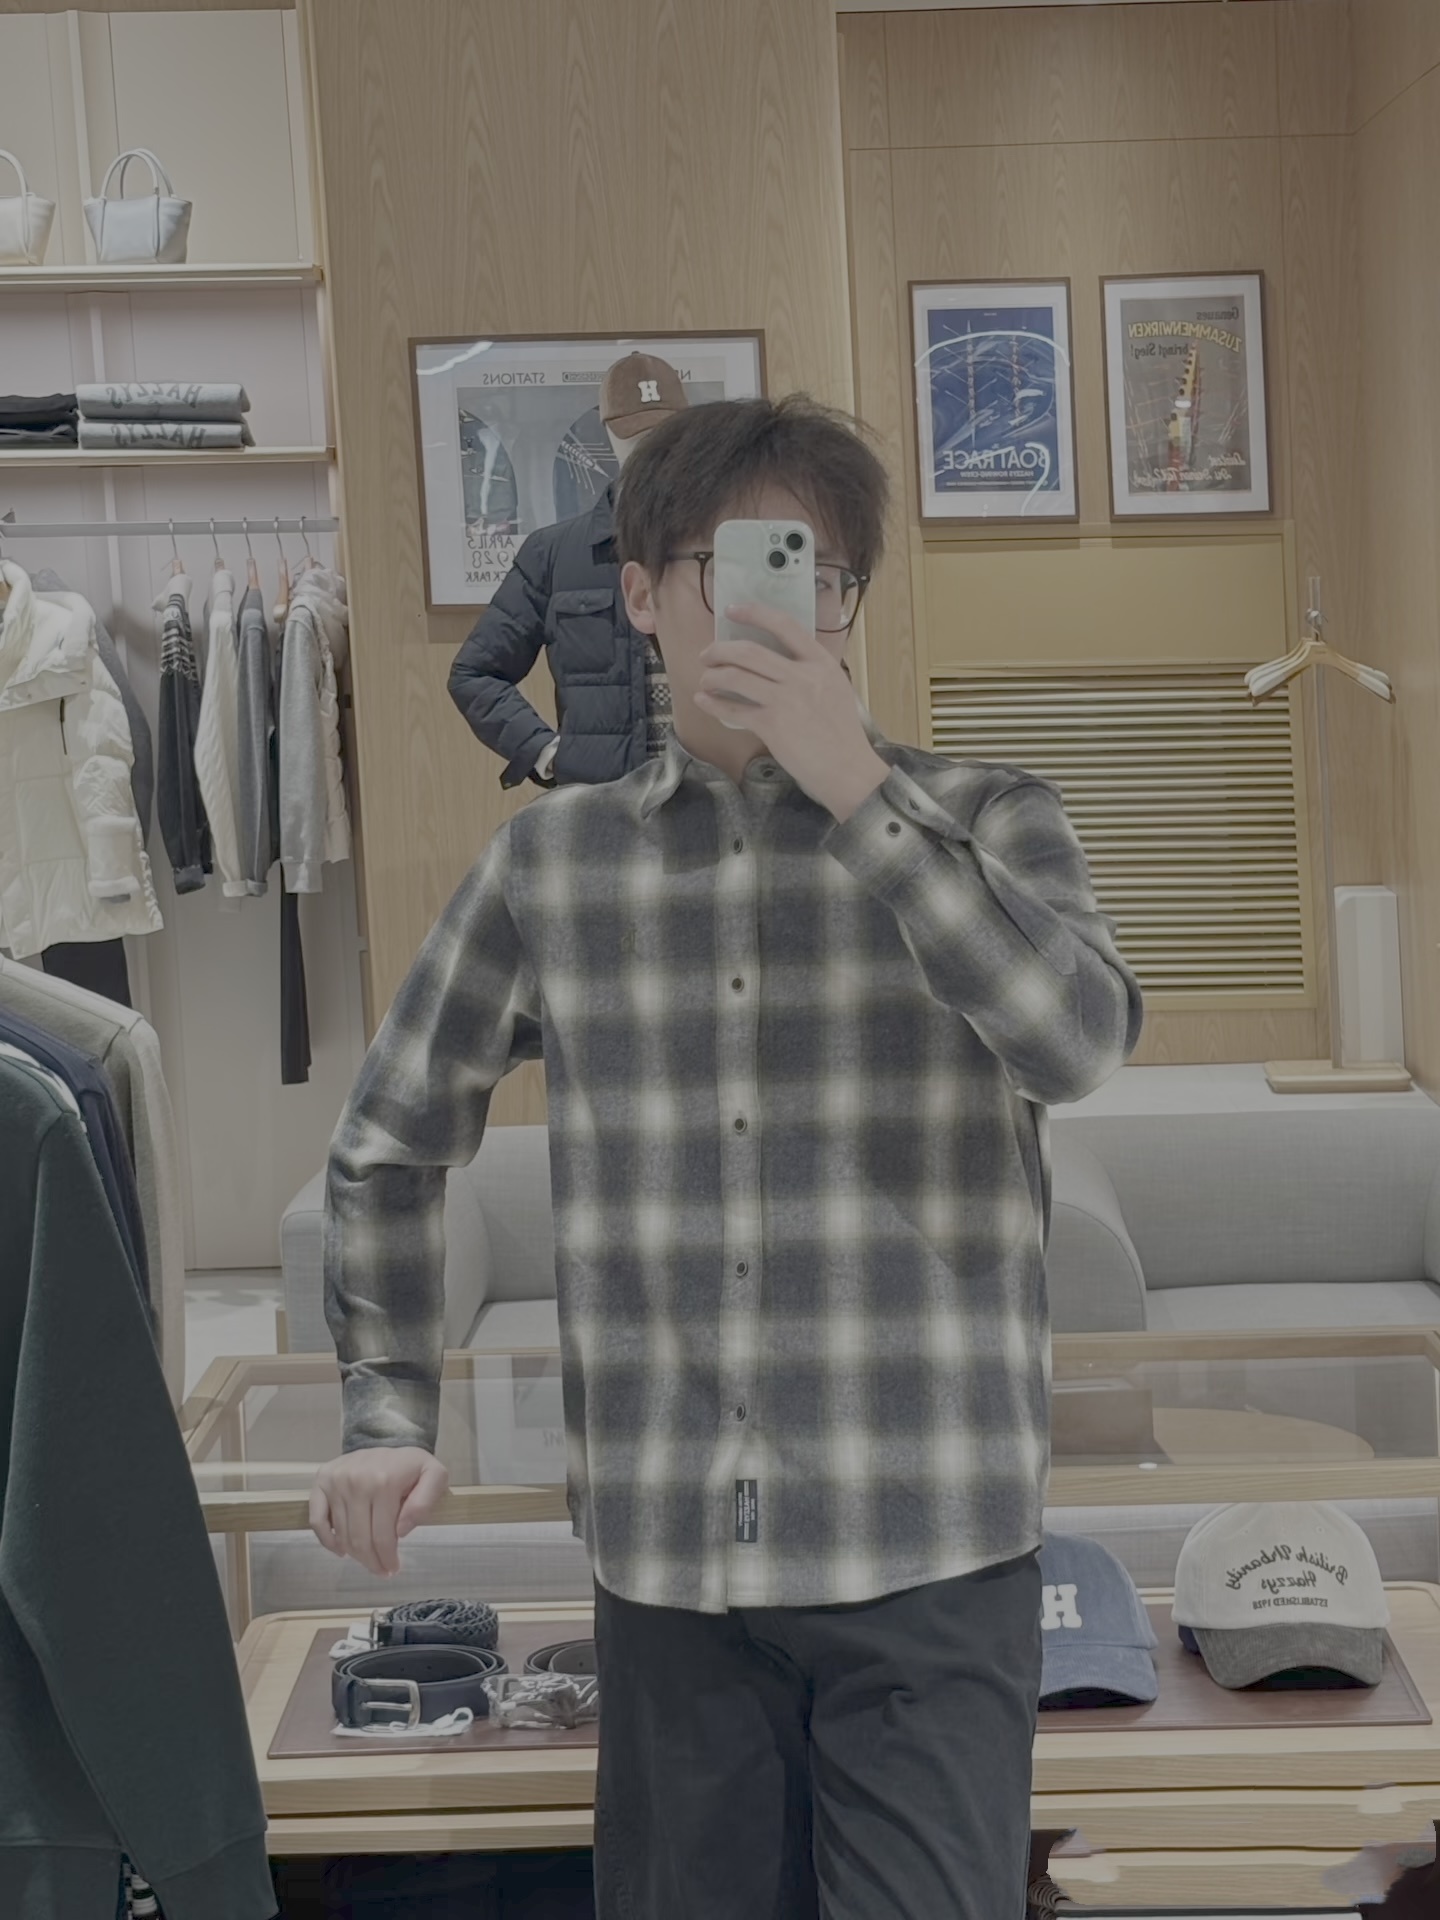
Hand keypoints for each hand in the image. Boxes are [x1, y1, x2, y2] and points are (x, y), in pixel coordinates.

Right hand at [309, 1446, 449, 1576]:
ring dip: (354, 1555)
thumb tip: (401, 1530)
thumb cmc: (411, 1465)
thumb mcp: (435, 1475)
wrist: (389, 1438)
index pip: (382, 1535)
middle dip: (371, 1562)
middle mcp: (356, 1480)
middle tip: (381, 1571)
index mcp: (384, 1481)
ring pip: (341, 1534)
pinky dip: (327, 1541)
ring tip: (368, 1560)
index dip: (387, 1558)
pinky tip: (341, 1549)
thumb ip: (426, 1502)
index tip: (393, 1568)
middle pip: (360, 1539)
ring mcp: (336, 1481)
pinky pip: (317, 1520)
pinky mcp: (322, 1481)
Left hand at [695, 602, 887, 820]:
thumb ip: (810, 673)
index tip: (732, 610)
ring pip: (736, 677)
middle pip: (749, 651)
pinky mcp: (772, 725)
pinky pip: (733, 709)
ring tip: (705, 680)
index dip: (754, 613)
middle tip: (707, 655)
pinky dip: (713, 703)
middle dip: (720, 650)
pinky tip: (704, 701)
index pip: (784, 625)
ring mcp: (786, 700)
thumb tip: (778, 663)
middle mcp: (802, 676)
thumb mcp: (835, 690)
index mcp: (821, 663)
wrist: (849, 770)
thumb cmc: (842, 735)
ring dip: (712, 676)